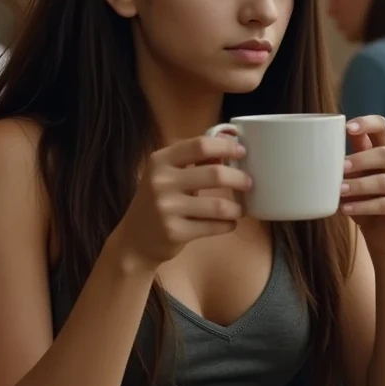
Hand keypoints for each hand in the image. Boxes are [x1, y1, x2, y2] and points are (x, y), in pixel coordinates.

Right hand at [114, 135, 252, 270]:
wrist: (134, 241)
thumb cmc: (159, 202)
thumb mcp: (168, 175)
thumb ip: (194, 160)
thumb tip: (229, 144)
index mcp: (160, 161)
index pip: (200, 145)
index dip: (226, 147)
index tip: (242, 152)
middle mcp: (161, 181)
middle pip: (215, 174)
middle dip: (239, 179)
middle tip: (249, 183)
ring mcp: (166, 208)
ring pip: (218, 205)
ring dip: (236, 208)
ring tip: (240, 209)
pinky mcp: (174, 232)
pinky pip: (214, 227)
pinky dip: (228, 225)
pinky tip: (229, 223)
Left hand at [340, 115, 384, 257]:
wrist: (381, 234)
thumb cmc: (363, 200)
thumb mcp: (353, 178)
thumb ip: (346, 161)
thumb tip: (320, 144)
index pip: (382, 127)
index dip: (367, 123)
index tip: (347, 127)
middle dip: (360, 160)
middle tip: (340, 167)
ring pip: (384, 182)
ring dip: (359, 186)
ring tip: (339, 191)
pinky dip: (363, 207)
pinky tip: (345, 208)